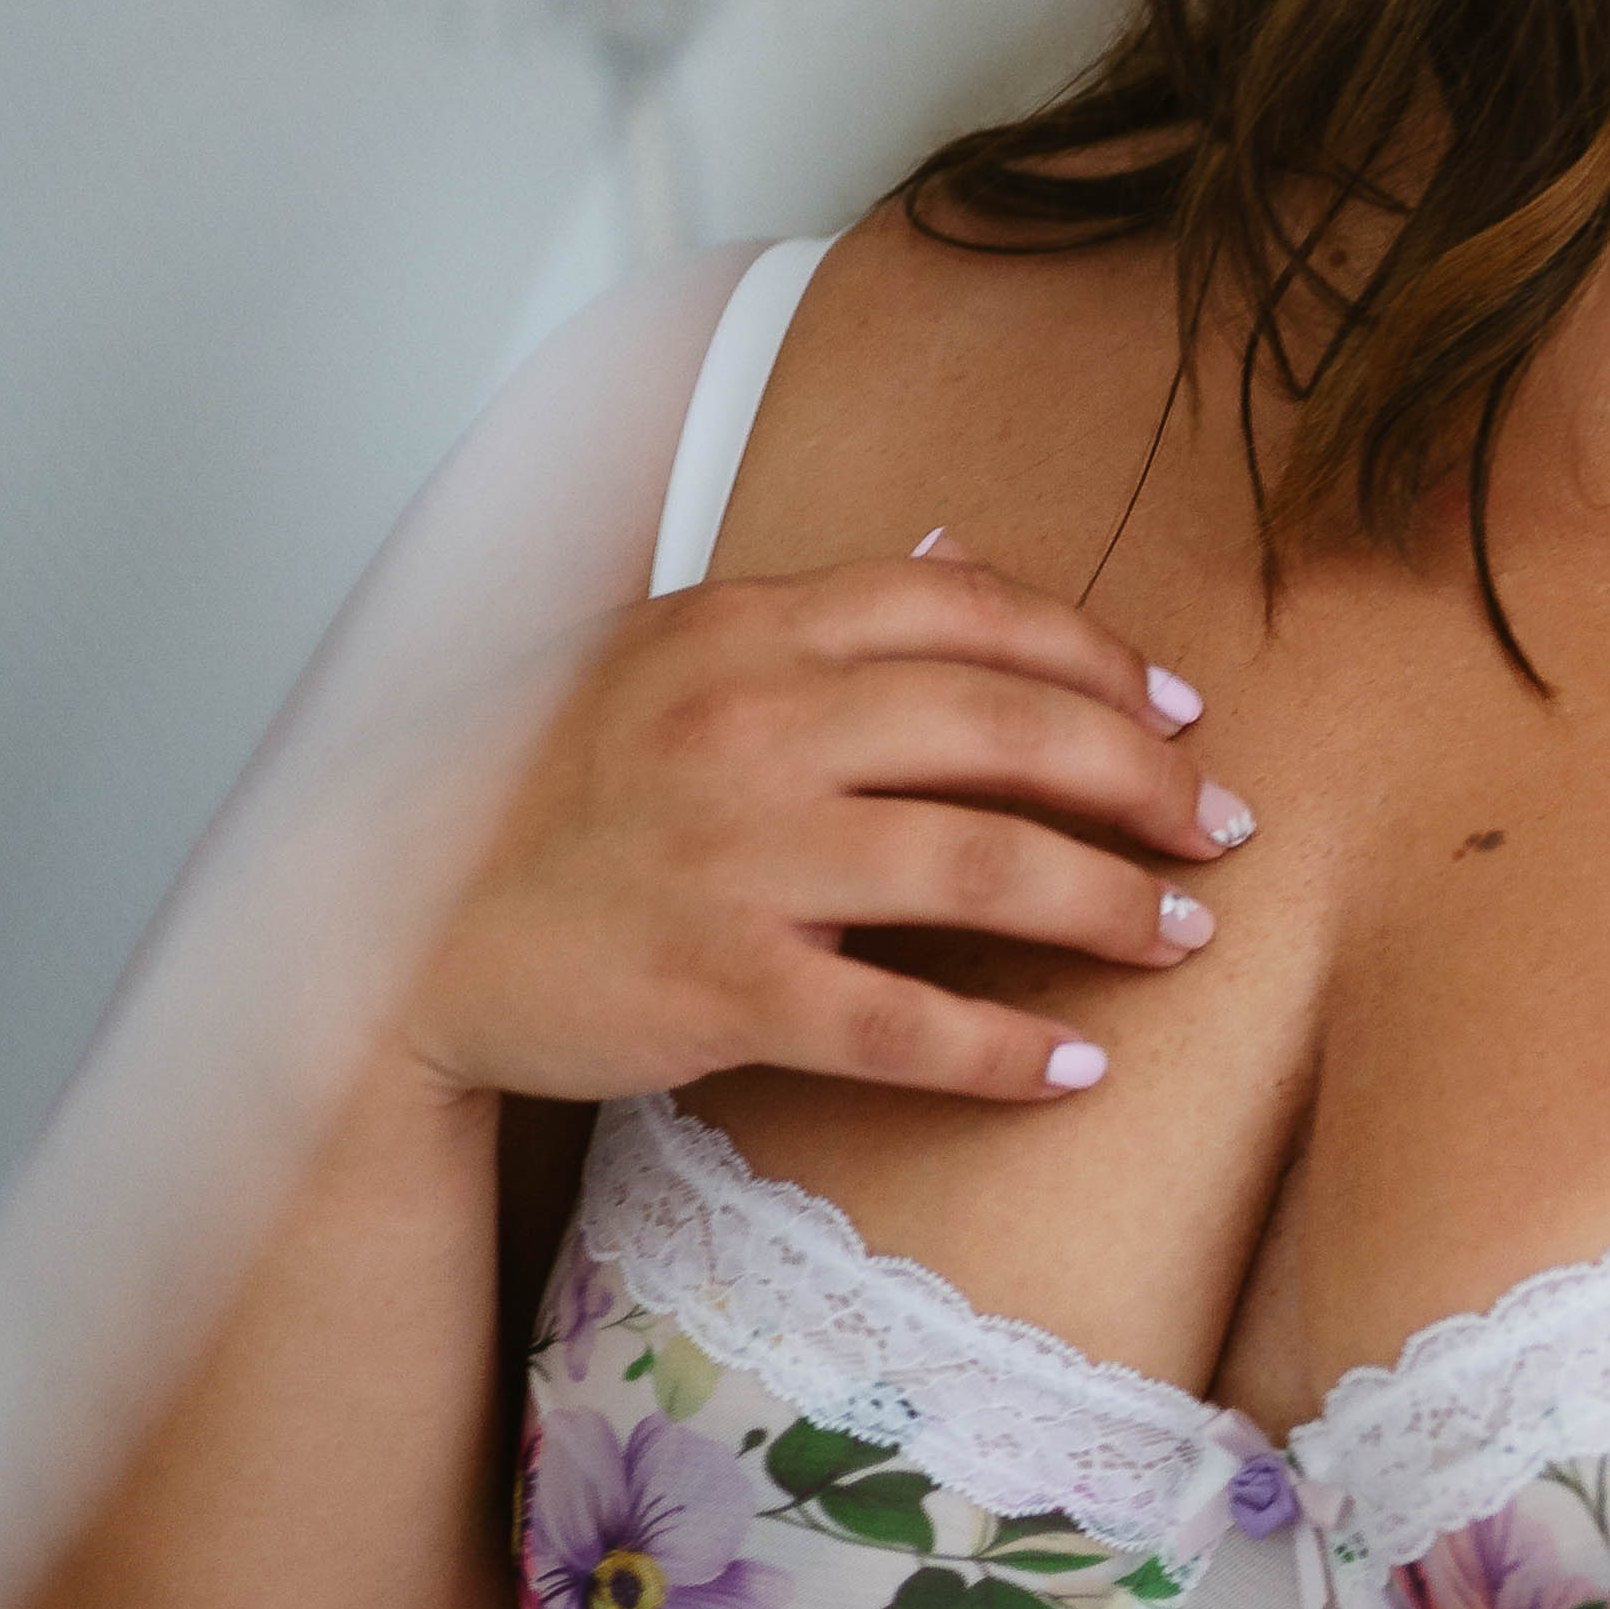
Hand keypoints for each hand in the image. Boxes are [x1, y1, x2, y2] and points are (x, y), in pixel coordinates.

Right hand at [399, 534, 1253, 1107]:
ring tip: (1183, 933)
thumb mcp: (668, 656)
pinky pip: (903, 1020)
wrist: (387, 930)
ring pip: (984, 866)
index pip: (973, 612)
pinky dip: (1009, 1048)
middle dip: (1146, 782)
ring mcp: (736, 857)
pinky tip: (1081, 1062)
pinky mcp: (720, 985)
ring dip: (1112, 904)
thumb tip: (958, 547)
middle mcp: (753, 726)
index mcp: (748, 630)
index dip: (1100, 659)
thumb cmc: (545, 792)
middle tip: (1222, 827)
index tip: (1180, 713)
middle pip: (1012, 731)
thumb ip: (818, 613)